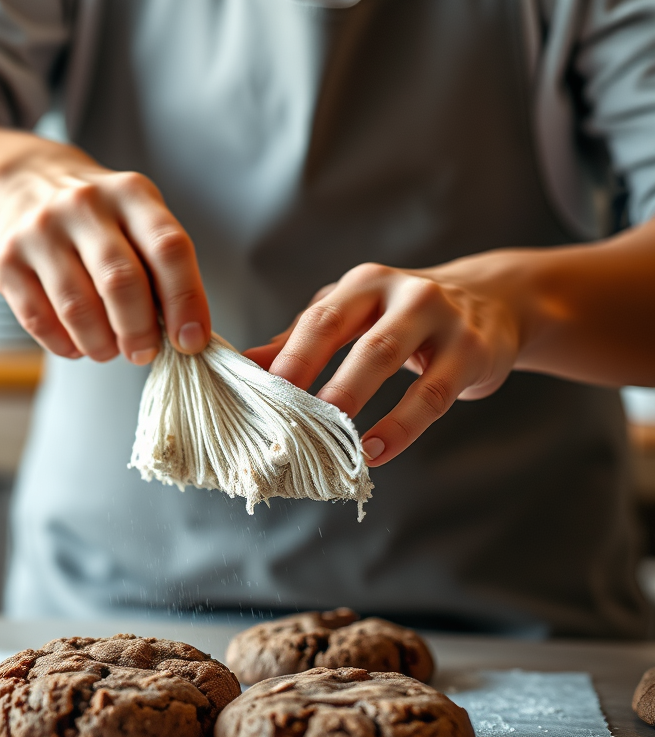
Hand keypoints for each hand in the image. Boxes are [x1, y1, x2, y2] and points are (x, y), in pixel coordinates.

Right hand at [0, 142, 209, 362]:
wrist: (26, 183)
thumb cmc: (100, 217)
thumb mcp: (139, 219)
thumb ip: (163, 268)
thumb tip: (185, 336)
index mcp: (130, 193)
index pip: (168, 248)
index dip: (186, 300)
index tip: (191, 341)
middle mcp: (83, 205)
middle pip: (120, 281)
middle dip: (139, 331)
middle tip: (143, 353)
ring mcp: (40, 231)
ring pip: (77, 308)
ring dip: (101, 344)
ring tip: (109, 350)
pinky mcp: (6, 260)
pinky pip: (39, 320)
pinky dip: (65, 344)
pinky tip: (77, 343)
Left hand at [243, 261, 521, 466]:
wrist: (491, 301)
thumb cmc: (401, 314)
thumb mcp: (353, 317)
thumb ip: (302, 340)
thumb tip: (244, 365)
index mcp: (364, 284)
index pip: (321, 320)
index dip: (293, 357)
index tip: (264, 392)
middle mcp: (404, 293)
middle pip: (360, 341)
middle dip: (326, 384)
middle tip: (294, 422)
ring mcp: (443, 320)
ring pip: (395, 363)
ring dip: (360, 404)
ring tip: (336, 443)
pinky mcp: (473, 351)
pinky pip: (434, 396)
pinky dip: (402, 427)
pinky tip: (376, 451)